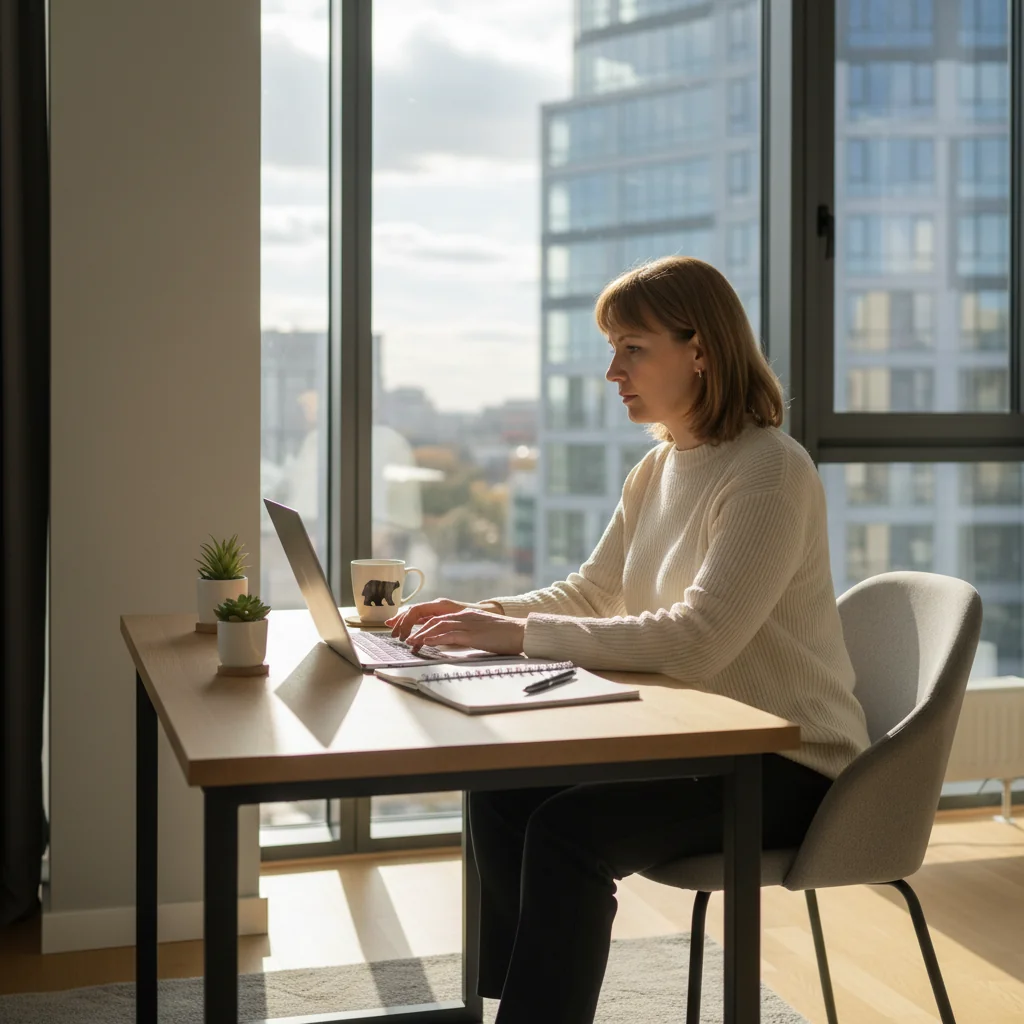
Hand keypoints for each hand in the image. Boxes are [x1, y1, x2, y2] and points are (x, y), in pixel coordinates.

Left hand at [387, 602, 524, 655]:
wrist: (521, 632)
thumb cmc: (502, 635)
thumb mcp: (479, 631)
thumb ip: (463, 633)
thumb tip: (448, 642)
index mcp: (463, 614)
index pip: (435, 615)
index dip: (417, 620)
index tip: (403, 627)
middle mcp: (462, 615)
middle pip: (431, 618)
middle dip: (414, 626)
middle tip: (401, 635)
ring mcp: (467, 623)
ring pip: (437, 625)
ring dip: (421, 634)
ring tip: (410, 642)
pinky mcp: (472, 634)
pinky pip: (449, 634)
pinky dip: (435, 638)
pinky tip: (426, 642)